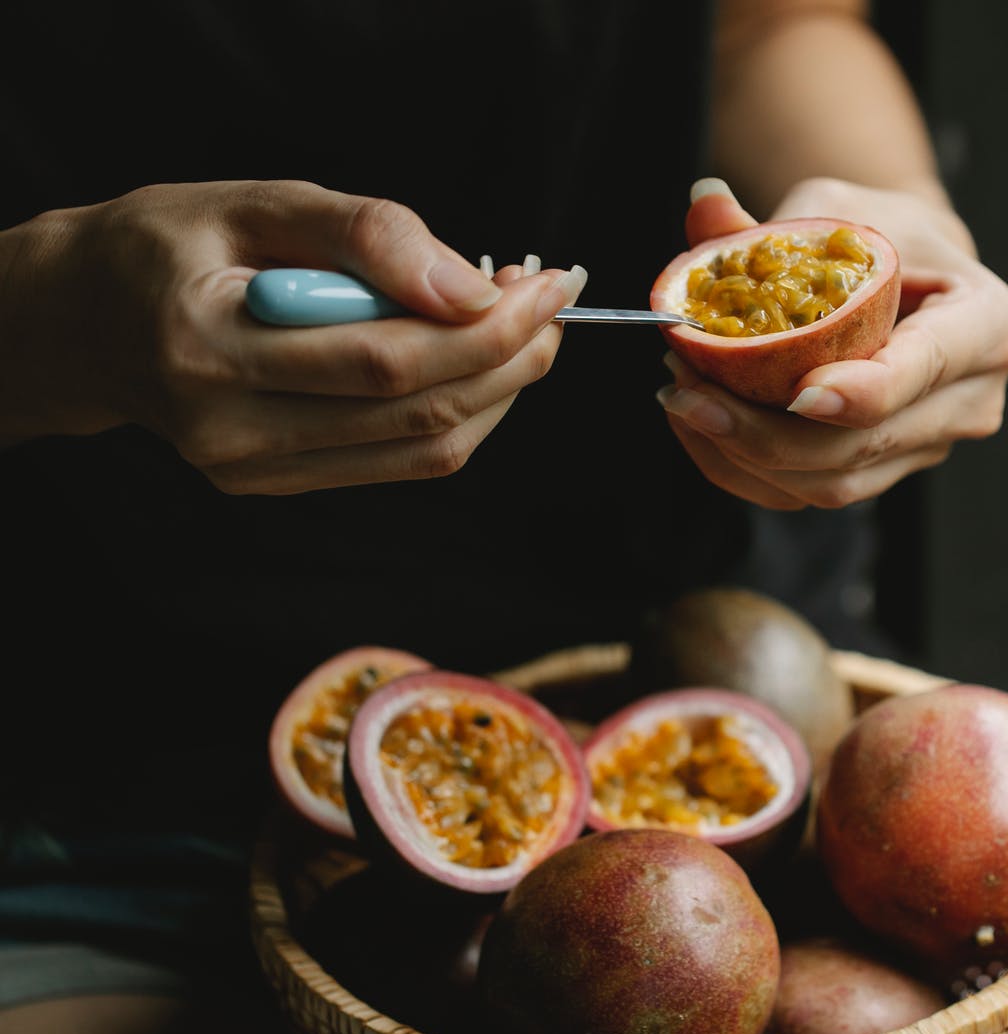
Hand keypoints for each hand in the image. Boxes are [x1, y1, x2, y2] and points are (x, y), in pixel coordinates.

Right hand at [0, 180, 585, 492]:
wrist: (87, 320)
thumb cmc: (171, 247)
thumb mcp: (255, 203)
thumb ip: (365, 235)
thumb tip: (473, 287)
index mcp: (210, 346)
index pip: (386, 360)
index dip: (486, 327)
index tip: (545, 281)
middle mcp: (229, 428)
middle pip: (418, 413)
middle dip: (509, 356)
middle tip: (551, 300)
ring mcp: (253, 470)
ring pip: (424, 450)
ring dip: (498, 389)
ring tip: (523, 325)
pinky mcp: (278, 485)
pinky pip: (401, 462)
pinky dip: (461, 413)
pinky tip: (475, 360)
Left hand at [657, 177, 1007, 509]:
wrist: (909, 273)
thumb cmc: (884, 234)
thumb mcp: (836, 208)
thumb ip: (771, 224)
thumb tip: (704, 209)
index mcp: (989, 325)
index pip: (926, 368)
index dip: (865, 391)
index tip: (799, 394)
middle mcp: (972, 400)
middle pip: (868, 443)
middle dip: (769, 431)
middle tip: (687, 388)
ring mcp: (932, 447)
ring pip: (835, 483)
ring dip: (747, 455)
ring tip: (683, 398)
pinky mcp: (888, 473)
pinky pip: (810, 495)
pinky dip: (746, 471)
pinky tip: (700, 429)